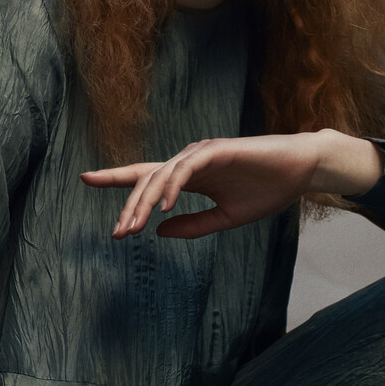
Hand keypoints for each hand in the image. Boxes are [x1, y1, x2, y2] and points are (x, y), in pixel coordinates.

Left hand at [80, 130, 382, 240]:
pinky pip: (188, 169)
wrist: (300, 173)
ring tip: (133, 227)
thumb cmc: (266, 191)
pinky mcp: (219, 151)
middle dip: (129, 207)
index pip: (145, 177)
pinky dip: (173, 186)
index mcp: (189, 178)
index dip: (115, 178)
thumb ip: (193, 226)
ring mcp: (203, 154)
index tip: (85, 180)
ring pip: (162, 176)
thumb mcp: (225, 219)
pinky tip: (164, 207)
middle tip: (117, 234)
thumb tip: (159, 232)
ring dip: (145, 203)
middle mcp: (190, 162)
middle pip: (147, 180)